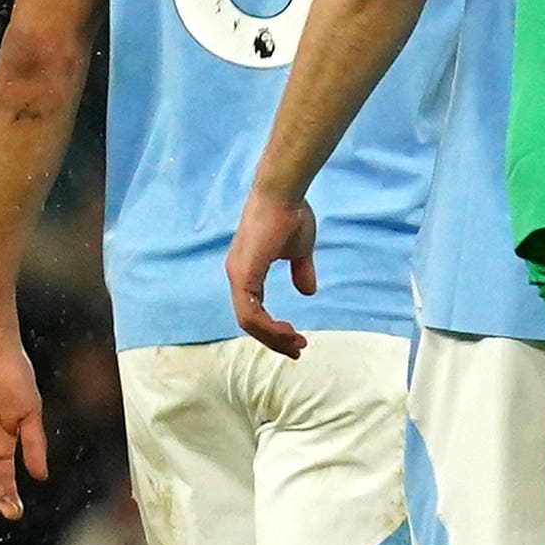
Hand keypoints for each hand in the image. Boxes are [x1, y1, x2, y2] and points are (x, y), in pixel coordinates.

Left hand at [226, 189, 317, 357]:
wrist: (283, 194)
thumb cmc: (290, 215)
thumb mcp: (299, 250)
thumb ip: (301, 271)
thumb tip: (307, 291)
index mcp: (247, 271)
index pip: (254, 310)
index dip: (273, 329)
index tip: (296, 339)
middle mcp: (237, 276)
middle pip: (249, 321)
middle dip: (274, 340)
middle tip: (297, 350)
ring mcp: (238, 275)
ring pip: (249, 321)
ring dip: (272, 337)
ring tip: (295, 343)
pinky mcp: (244, 274)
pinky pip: (251, 311)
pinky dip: (268, 326)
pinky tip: (285, 330)